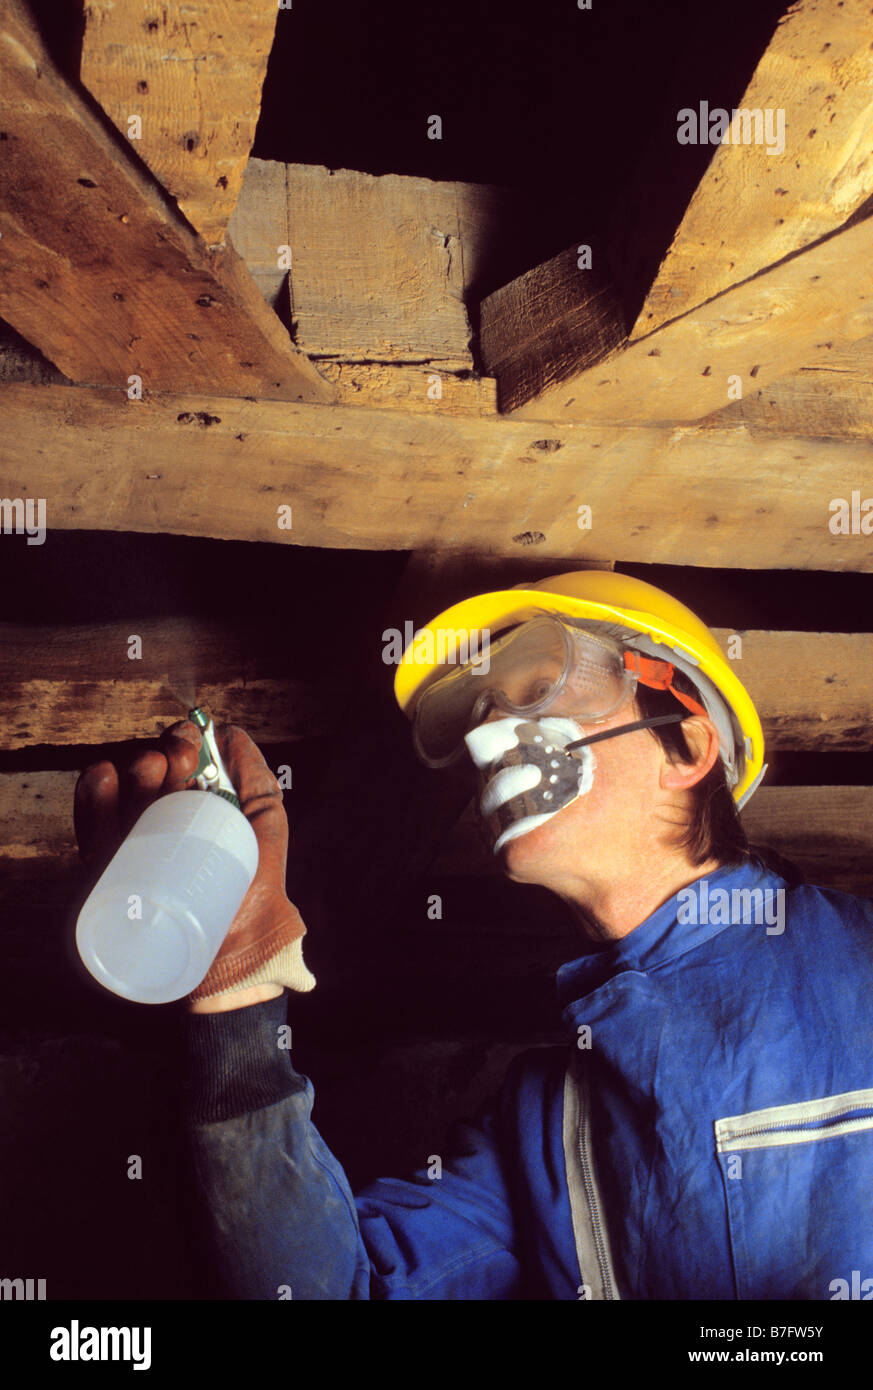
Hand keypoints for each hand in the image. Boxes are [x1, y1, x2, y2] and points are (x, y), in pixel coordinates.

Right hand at [74, 719, 314, 1008]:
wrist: (237, 963)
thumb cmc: (255, 899)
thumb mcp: (264, 833)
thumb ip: (257, 786)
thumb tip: (234, 734)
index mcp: (190, 811)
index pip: (176, 764)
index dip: (181, 742)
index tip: (194, 739)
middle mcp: (155, 826)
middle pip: (146, 777)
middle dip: (159, 754)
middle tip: (176, 758)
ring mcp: (131, 850)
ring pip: (117, 798)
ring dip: (128, 770)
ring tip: (149, 768)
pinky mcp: (110, 877)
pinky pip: (91, 833)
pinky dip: (91, 801)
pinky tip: (101, 777)